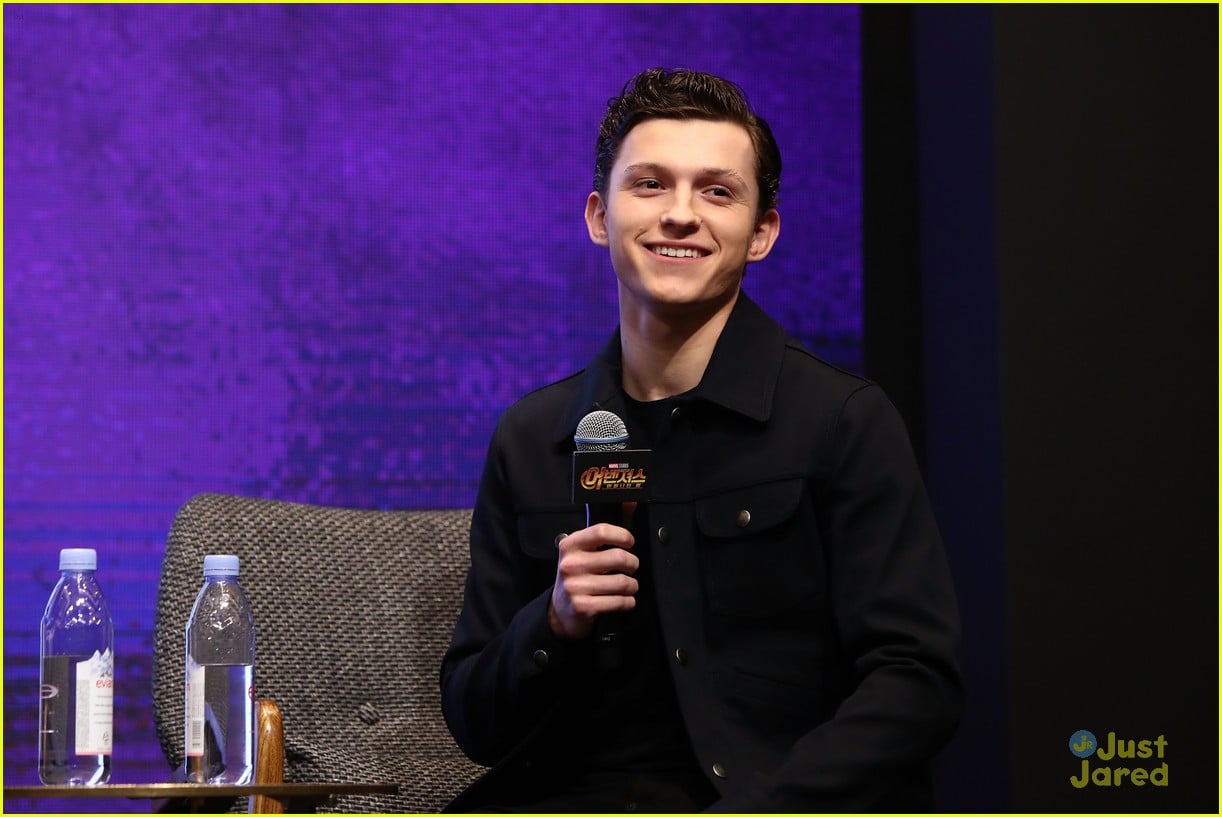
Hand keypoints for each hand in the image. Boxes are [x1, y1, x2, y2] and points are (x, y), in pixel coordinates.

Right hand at [547, 522, 637, 639]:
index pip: (601, 531)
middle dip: (633, 563)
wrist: (561, 610)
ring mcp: (575, 587)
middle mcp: (570, 564)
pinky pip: (619, 602)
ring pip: (622, 582)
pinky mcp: (583, 607)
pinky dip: (628, 602)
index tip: (630, 542)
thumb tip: (631, 501)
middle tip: (632, 566)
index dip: (622, 535)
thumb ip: (606, 530)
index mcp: (570, 545)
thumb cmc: (578, 574)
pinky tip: (624, 600)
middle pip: (618, 557)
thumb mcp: (584, 551)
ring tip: (629, 585)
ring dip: (632, 585)